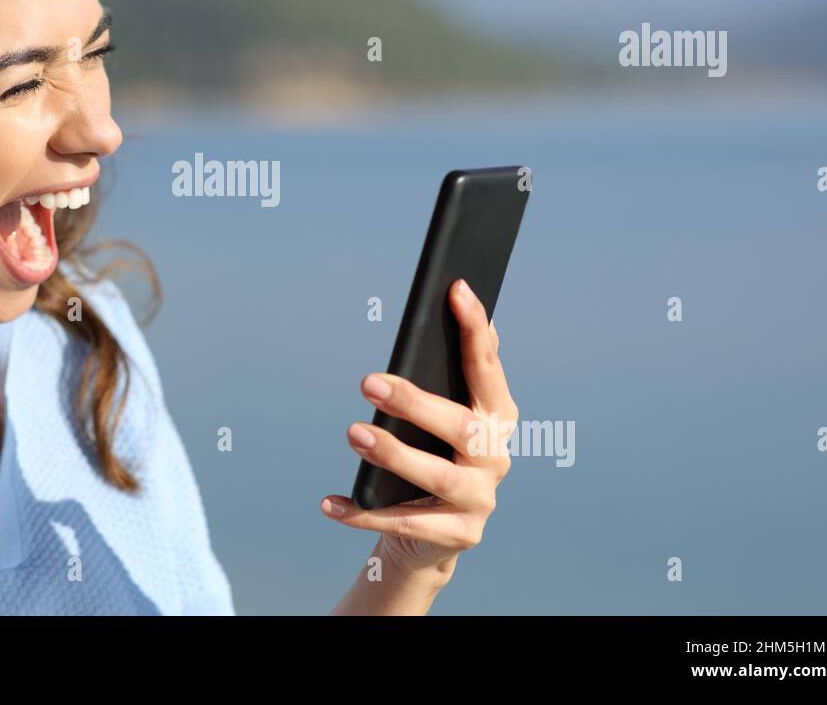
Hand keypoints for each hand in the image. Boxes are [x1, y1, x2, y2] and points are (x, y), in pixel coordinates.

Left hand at [321, 278, 517, 586]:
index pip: (487, 369)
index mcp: (497, 418)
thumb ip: (454, 369)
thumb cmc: (431, 454)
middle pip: (462, 427)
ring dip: (393, 454)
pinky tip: (330, 503)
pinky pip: (403, 524)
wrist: (430, 535)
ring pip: (438, 476)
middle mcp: (496, 457)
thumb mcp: (442, 414)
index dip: (476, 331)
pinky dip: (363, 513)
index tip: (456, 290)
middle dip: (415, 402)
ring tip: (353, 433)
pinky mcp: (457, 536)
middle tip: (368, 383)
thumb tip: (459, 298)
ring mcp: (480, 500)